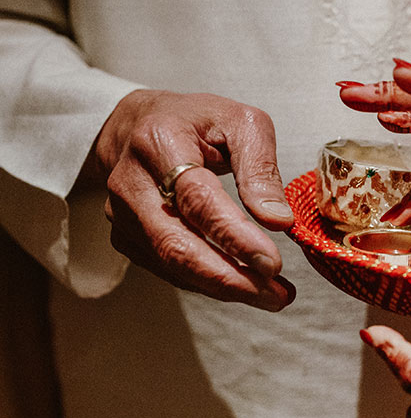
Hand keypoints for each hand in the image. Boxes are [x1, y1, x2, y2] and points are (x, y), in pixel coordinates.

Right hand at [88, 89, 295, 309]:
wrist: (137, 126)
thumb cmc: (196, 122)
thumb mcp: (240, 123)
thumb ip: (261, 168)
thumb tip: (278, 220)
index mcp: (161, 142)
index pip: (197, 199)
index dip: (234, 236)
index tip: (272, 262)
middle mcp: (132, 183)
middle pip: (178, 245)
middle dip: (232, 279)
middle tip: (277, 295)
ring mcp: (124, 215)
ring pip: (174, 265)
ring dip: (226, 288)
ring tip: (273, 295)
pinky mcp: (127, 239)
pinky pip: (171, 271)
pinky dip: (211, 285)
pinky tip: (246, 286)